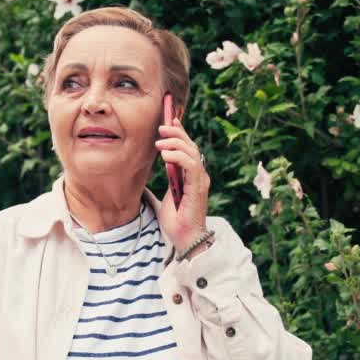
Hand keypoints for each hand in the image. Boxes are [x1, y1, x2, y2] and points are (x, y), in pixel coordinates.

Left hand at [155, 118, 211, 254]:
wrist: (185, 239)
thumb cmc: (177, 221)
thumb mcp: (167, 195)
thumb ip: (168, 180)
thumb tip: (159, 166)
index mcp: (192, 176)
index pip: (188, 149)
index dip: (180, 132)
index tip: (170, 120)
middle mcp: (199, 176)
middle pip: (191, 146)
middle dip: (176, 132)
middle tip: (161, 126)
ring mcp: (200, 181)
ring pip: (192, 152)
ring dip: (175, 142)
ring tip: (159, 141)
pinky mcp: (198, 187)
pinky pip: (191, 165)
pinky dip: (178, 156)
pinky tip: (165, 154)